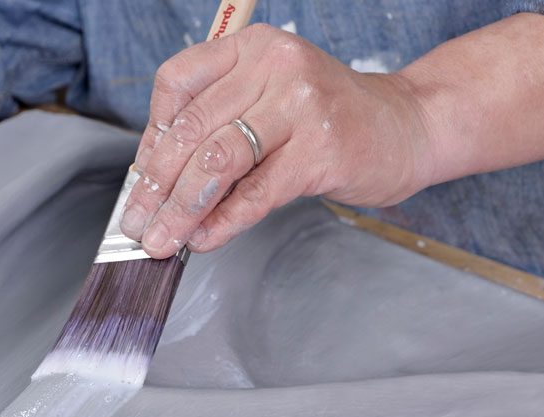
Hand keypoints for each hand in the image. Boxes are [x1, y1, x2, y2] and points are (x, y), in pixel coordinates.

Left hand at [119, 24, 432, 258]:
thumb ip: (217, 128)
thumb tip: (157, 183)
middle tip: (137, 225)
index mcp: (251, 48)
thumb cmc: (328, 119)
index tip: (139, 182)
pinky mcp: (321, 151)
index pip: (177, 85)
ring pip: (217, 163)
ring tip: (164, 240)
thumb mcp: (268, 101)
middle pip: (192, 130)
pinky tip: (204, 240)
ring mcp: (301, 107)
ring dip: (182, 210)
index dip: (150, 138)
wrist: (406, 127)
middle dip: (155, 186)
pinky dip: (223, 222)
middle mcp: (274, 67)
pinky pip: (256, 193)